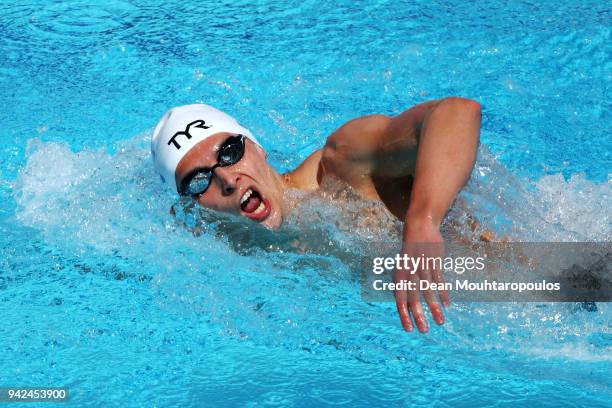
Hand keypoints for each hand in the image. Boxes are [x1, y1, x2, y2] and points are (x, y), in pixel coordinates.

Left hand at [395, 218, 449, 332]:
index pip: (399, 298)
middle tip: (424, 331)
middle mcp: (410, 271)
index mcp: (400, 273)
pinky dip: (443, 293)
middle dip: (419, 315)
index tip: (409, 329)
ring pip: (428, 291)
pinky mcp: (435, 260)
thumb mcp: (403, 264)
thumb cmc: (410, 248)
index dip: (404, 314)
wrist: (419, 224)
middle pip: (413, 297)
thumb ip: (405, 281)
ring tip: (440, 322)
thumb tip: (405, 300)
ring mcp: (422, 265)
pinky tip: (447, 305)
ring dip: (435, 307)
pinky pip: (439, 280)